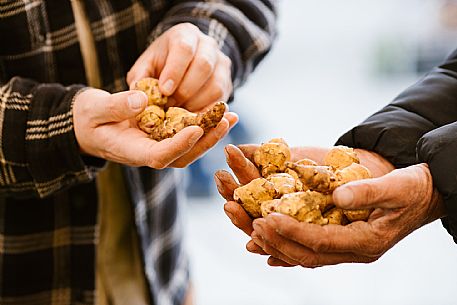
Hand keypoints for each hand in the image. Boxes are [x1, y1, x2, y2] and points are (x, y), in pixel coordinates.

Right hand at [73, 88, 237, 167]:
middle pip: (183, 154)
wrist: (88, 123)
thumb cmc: (87, 118)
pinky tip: (220, 112)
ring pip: (189, 147)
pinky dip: (204, 125)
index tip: (195, 129)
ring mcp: (158, 146)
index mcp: (132, 152)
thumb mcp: (93, 109)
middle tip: (225, 121)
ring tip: (230, 115)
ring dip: (211, 133)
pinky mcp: (164, 136)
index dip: (178, 145)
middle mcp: (150, 153)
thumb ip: (115, 106)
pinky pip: (187, 134)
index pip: (159, 156)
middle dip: (205, 140)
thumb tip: (142, 100)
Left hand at [127, 23, 232, 111]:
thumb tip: (138, 96)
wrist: (182, 64)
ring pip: (215, 86)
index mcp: (185, 34)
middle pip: (204, 66)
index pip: (184, 49)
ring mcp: (221, 65)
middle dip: (185, 90)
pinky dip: (205, 112)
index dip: (175, 71)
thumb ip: (140, 77)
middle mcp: (208, 46)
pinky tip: (190, 117)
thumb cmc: (161, 65)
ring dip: (195, 103)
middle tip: (169, 105)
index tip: (164, 90)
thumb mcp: (146, 65)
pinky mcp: (227, 84)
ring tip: (178, 113)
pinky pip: (220, 101)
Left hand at [252, 163, 444, 267]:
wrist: (425, 195)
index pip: (321, 241)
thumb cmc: (412, 189)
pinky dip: (290, 250)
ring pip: (307, 256)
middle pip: (309, 255)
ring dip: (280, 247)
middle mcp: (355, 252)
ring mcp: (349, 250)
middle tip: (255, 225)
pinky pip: (312, 252)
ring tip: (255, 234)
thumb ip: (367, 192)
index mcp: (367, 242)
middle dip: (280, 241)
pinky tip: (270, 249)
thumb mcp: (396, 187)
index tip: (268, 217)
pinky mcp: (344, 242)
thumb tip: (337, 196)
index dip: (293, 231)